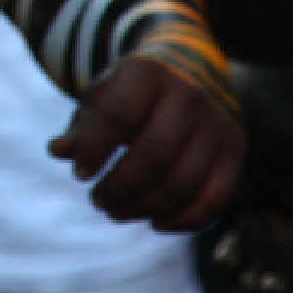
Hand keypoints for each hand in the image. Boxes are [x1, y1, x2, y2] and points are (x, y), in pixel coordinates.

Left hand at [48, 54, 242, 231]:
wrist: (189, 70)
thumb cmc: (132, 92)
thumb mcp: (101, 97)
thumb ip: (82, 126)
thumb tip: (58, 152)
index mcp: (147, 74)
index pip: (119, 116)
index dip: (95, 151)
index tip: (80, 174)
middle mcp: (188, 96)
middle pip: (155, 155)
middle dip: (120, 187)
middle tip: (98, 200)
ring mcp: (216, 125)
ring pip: (183, 182)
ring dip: (145, 207)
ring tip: (117, 211)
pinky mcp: (234, 151)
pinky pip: (214, 200)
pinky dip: (183, 220)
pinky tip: (155, 222)